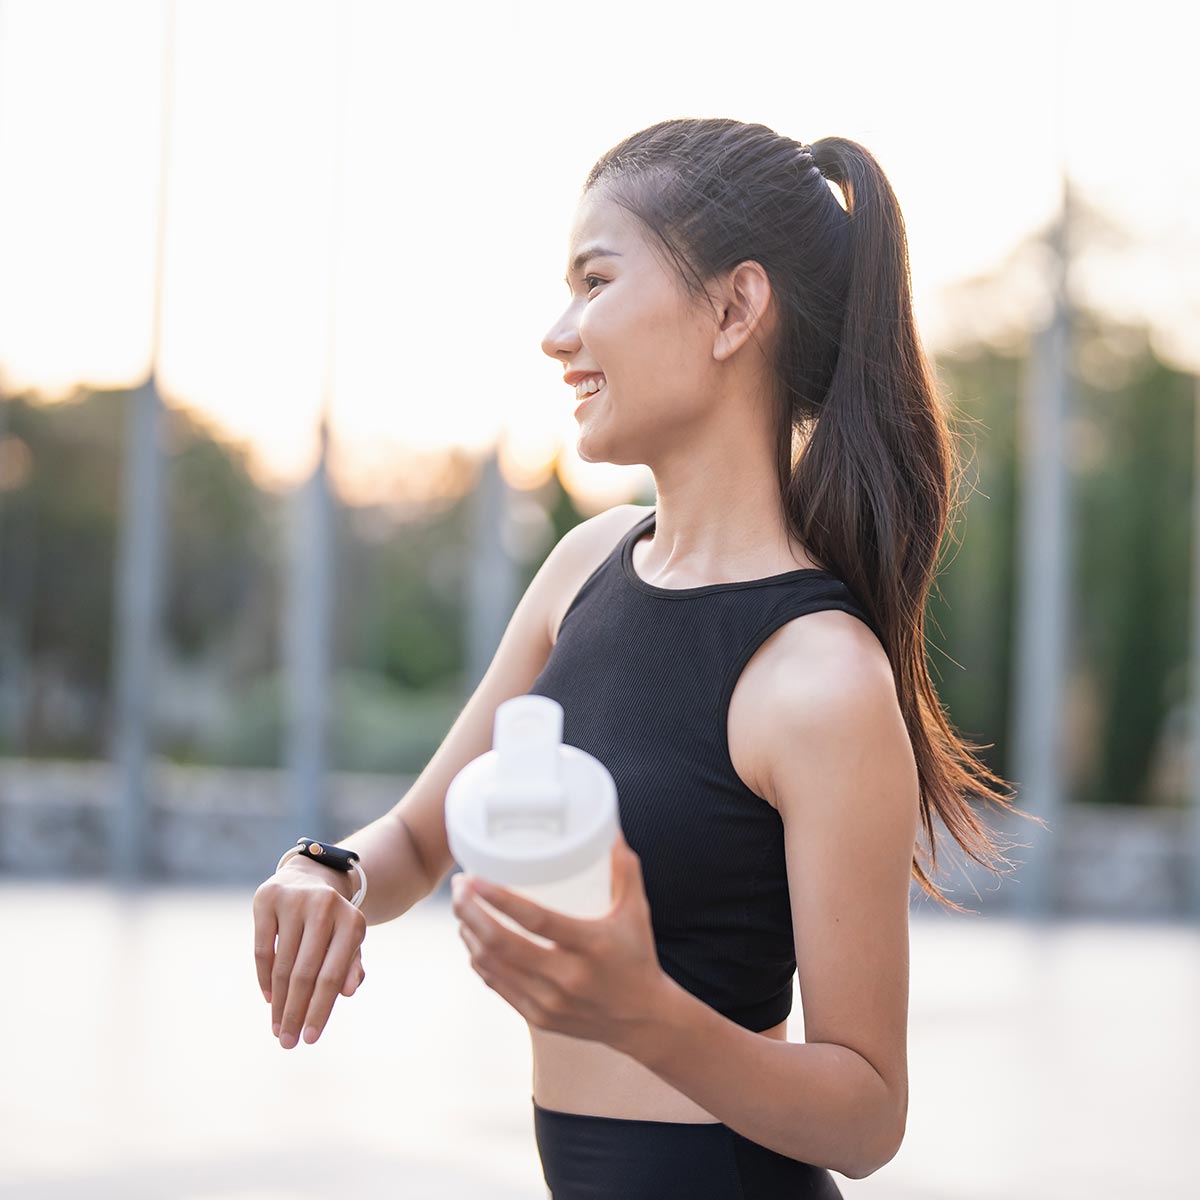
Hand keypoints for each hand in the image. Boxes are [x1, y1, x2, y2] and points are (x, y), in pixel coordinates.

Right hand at [252, 858, 366, 1048]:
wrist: (310, 879)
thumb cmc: (332, 924)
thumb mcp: (348, 942)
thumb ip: (351, 966)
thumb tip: (348, 991)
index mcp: (352, 921)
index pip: (333, 976)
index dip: (320, 1010)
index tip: (310, 1040)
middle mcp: (325, 906)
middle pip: (306, 974)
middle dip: (296, 1013)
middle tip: (288, 1042)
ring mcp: (295, 900)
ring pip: (283, 965)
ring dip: (279, 1003)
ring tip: (277, 1028)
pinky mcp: (268, 898)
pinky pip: (262, 949)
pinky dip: (264, 978)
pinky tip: (269, 999)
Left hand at [451, 827, 668, 1053]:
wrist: (642, 1021)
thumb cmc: (638, 957)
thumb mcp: (636, 911)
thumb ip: (624, 869)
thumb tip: (609, 830)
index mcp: (591, 946)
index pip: (536, 920)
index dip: (499, 898)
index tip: (474, 877)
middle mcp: (567, 977)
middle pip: (502, 944)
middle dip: (471, 912)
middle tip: (460, 885)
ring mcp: (549, 1002)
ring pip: (492, 965)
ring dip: (469, 932)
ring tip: (461, 905)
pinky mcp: (538, 1017)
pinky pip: (496, 985)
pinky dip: (478, 959)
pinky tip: (472, 937)